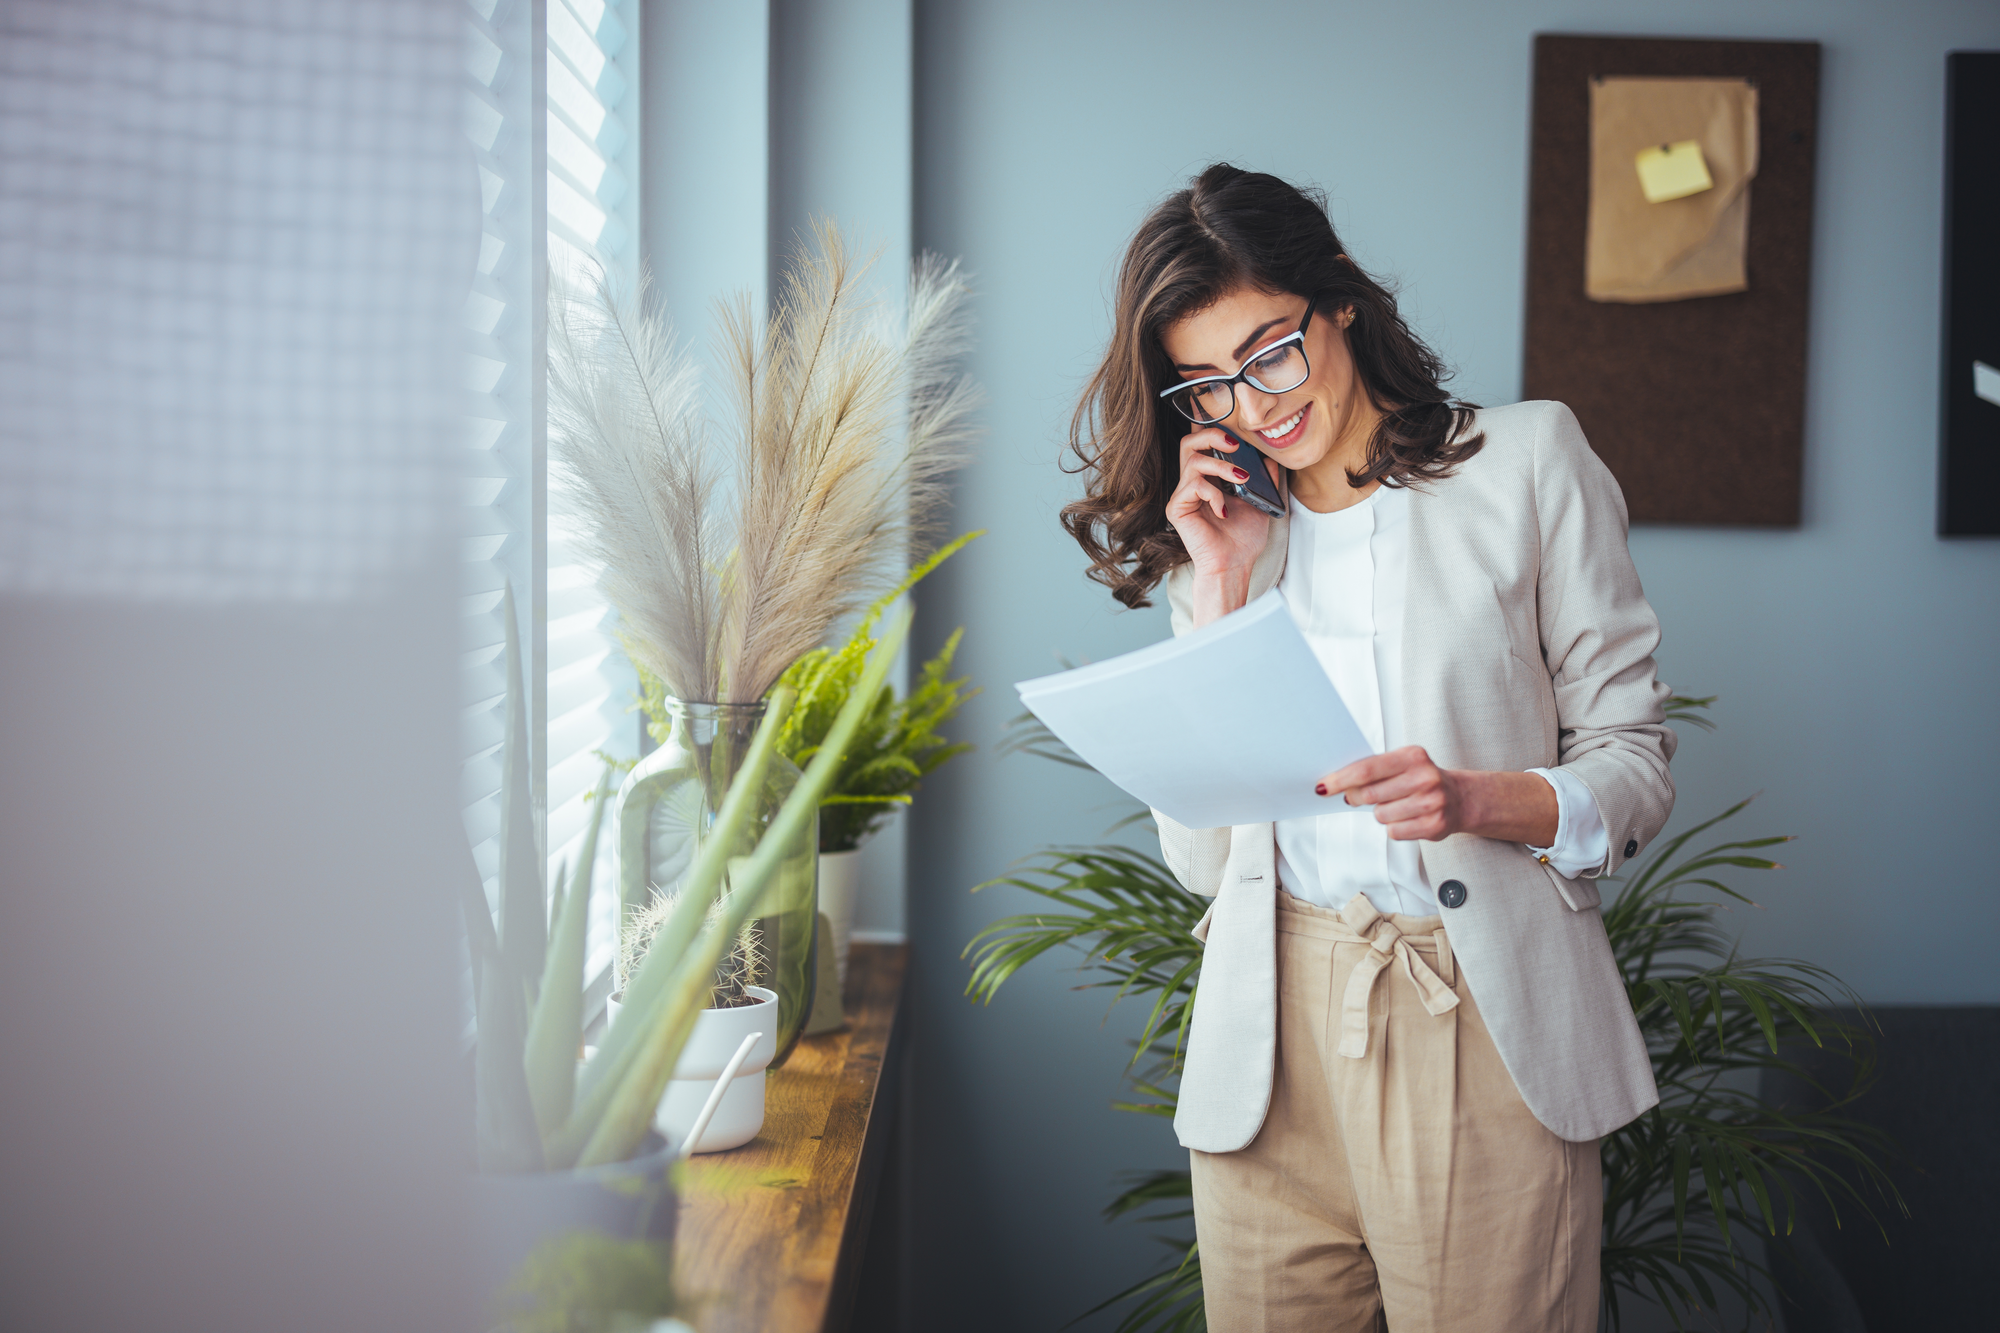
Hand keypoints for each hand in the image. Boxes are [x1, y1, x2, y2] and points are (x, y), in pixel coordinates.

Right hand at [1165, 427, 1277, 626]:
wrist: (1234, 566)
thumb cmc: (1243, 539)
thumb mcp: (1259, 501)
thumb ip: (1263, 478)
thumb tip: (1269, 456)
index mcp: (1208, 478)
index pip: (1200, 445)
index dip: (1203, 425)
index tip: (1218, 412)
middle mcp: (1192, 483)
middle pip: (1188, 443)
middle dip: (1211, 435)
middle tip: (1234, 444)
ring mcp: (1183, 495)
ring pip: (1192, 461)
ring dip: (1221, 466)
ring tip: (1241, 479)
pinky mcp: (1177, 508)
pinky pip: (1193, 486)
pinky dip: (1214, 494)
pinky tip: (1224, 510)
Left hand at [1316, 747, 1559, 845]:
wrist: (1461, 798)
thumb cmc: (1421, 779)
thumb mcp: (1403, 764)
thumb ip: (1373, 770)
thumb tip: (1334, 784)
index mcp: (1413, 756)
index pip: (1366, 769)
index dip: (1340, 780)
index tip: (1322, 787)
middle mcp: (1424, 778)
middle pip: (1370, 794)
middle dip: (1356, 798)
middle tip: (1355, 798)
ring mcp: (1431, 803)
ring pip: (1380, 815)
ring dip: (1380, 813)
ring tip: (1396, 806)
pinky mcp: (1434, 825)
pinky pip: (1394, 832)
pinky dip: (1393, 827)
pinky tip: (1407, 818)